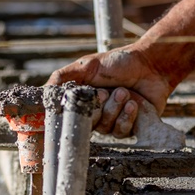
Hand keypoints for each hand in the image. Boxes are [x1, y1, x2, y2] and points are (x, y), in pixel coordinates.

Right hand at [48, 44, 174, 137]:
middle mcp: (95, 112)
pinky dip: (127, 117)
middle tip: (105, 93)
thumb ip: (63, 76)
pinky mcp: (129, 127)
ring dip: (114, 109)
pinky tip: (134, 104)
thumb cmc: (119, 62)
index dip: (70, 114)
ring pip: (104, 128)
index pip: (68, 115)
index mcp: (83, 99)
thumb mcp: (88, 65)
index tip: (76, 107)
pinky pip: (121, 131)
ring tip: (124, 92)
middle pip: (86, 124)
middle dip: (96, 108)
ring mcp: (112, 121)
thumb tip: (43, 92)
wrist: (151, 65)